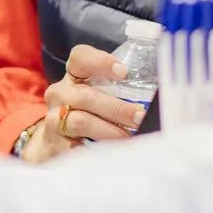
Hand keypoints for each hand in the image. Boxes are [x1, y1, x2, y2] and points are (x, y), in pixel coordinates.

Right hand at [21, 45, 145, 163]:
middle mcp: (60, 93)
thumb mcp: (99, 93)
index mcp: (73, 75)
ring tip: (128, 138)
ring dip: (109, 131)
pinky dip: (95, 151)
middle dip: (116, 108)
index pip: (80, 58)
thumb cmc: (89, 111)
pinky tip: (111, 154)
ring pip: (80, 122)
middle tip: (139, 117)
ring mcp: (54, 119)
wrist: (56, 139)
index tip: (124, 73)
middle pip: (85, 96)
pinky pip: (74, 148)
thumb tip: (158, 99)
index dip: (101, 62)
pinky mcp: (54, 143)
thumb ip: (120, 90)